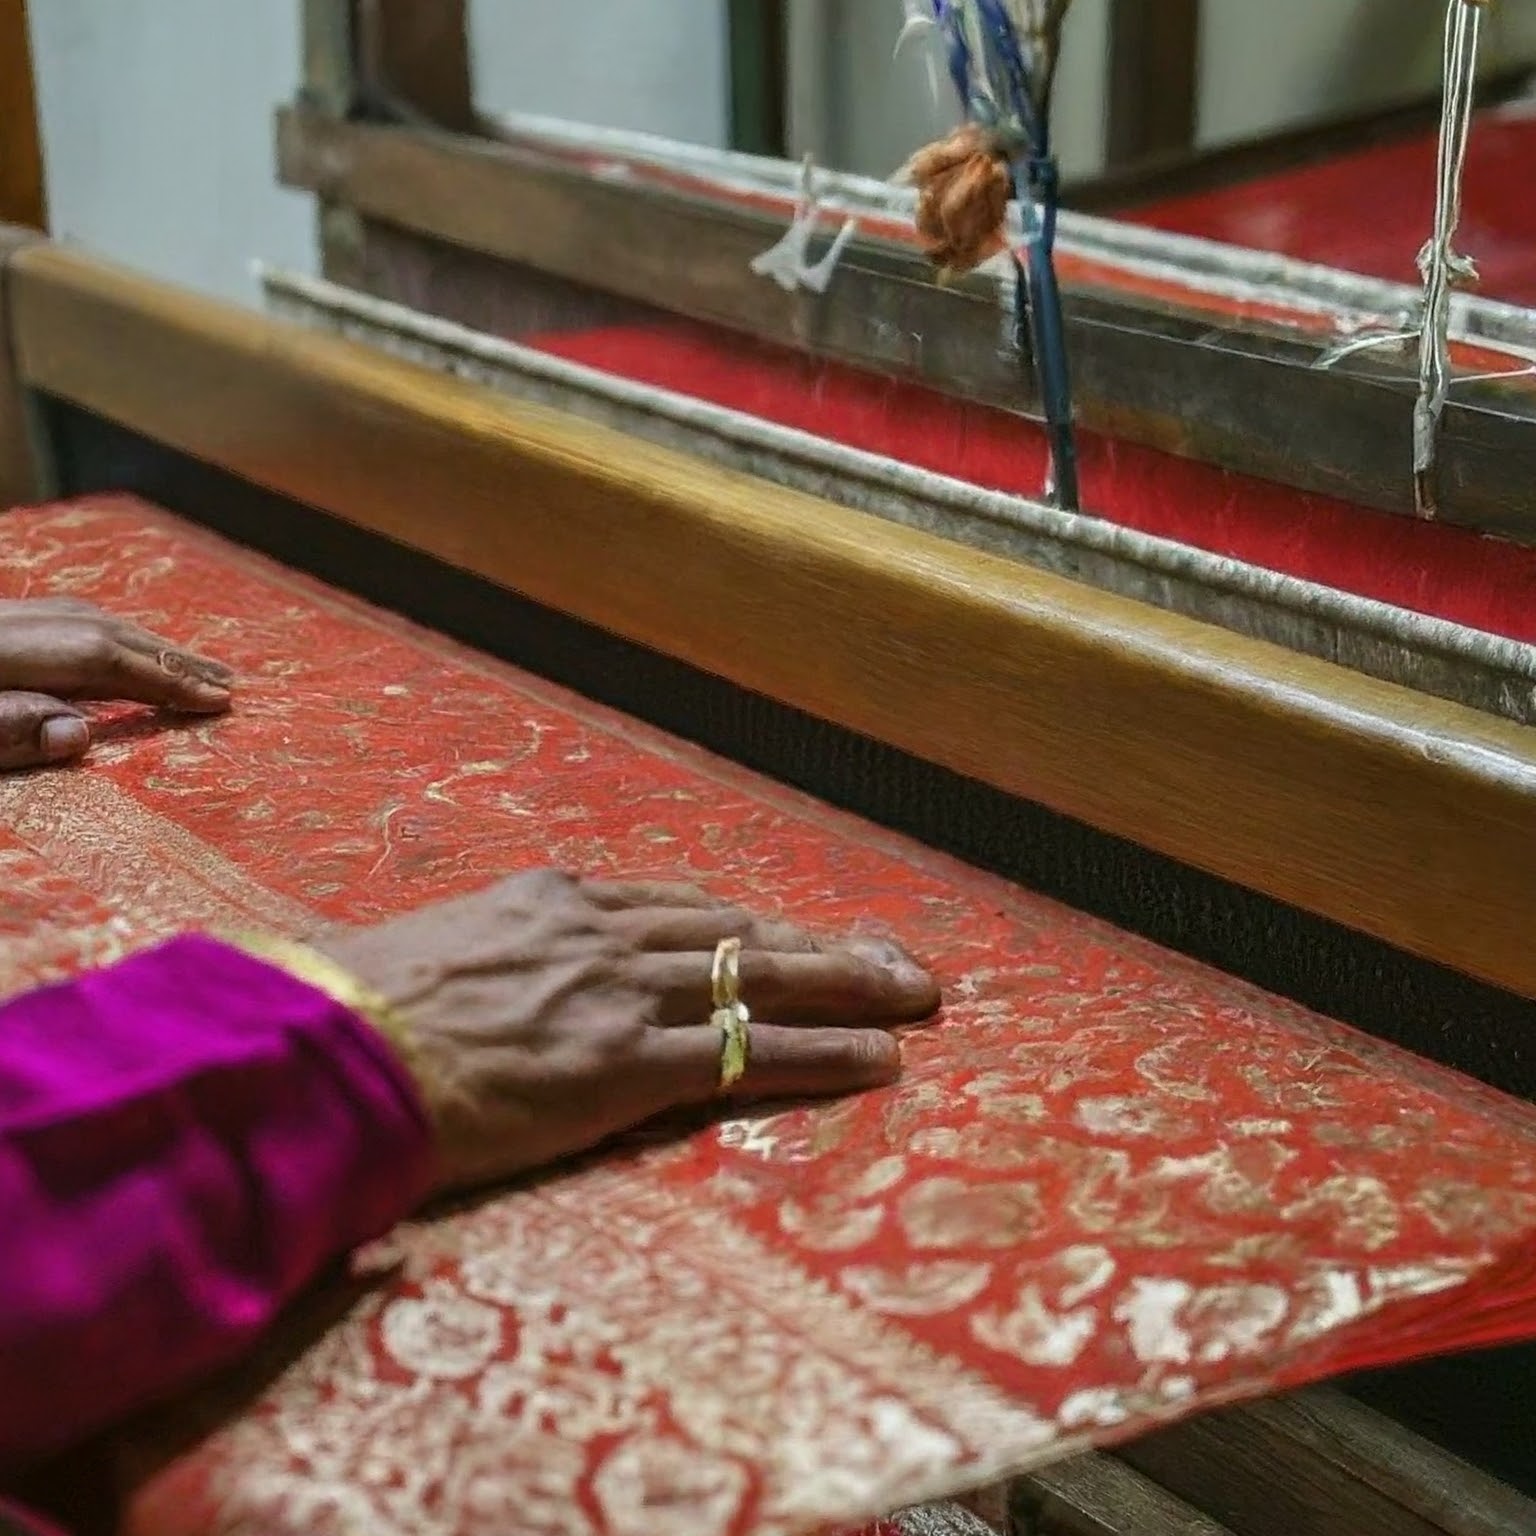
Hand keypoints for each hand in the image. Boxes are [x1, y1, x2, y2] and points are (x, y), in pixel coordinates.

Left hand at [0, 598, 232, 768]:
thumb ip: (11, 730)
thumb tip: (79, 736)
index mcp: (8, 651)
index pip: (103, 660)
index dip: (165, 680)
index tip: (218, 701)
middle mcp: (16, 624)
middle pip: (107, 634)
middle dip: (173, 658)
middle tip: (228, 681)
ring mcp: (10, 620)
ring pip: (91, 623)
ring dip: (149, 646)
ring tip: (195, 667)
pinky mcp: (4, 624)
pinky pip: (72, 624)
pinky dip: (115, 640)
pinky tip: (128, 651)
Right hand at [315, 871, 940, 1192]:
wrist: (323, 1049)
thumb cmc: (357, 1006)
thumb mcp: (442, 948)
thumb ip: (507, 951)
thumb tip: (520, 974)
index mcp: (557, 899)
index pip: (682, 906)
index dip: (750, 923)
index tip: (794, 931)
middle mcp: (604, 931)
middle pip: (742, 931)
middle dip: (828, 945)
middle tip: (898, 955)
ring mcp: (620, 994)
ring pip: (761, 979)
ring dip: (848, 987)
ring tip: (914, 996)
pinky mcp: (625, 1064)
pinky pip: (748, 1054)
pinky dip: (822, 1053)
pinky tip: (879, 1058)